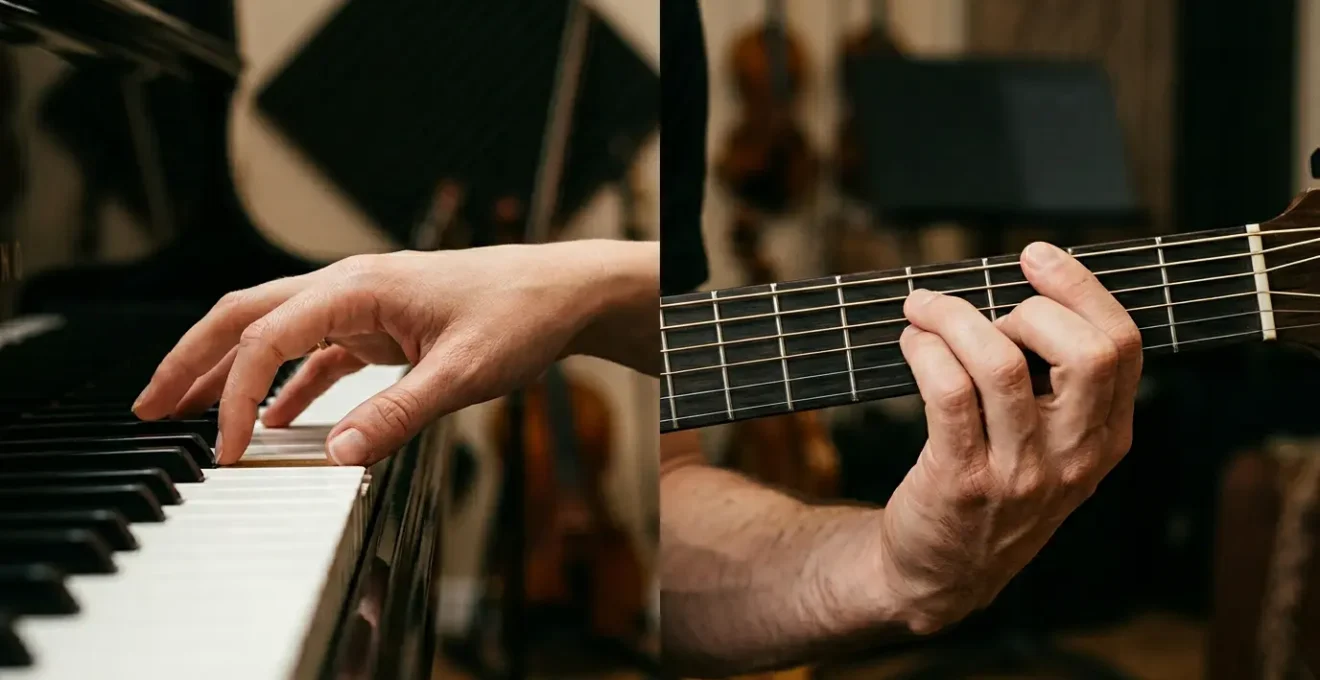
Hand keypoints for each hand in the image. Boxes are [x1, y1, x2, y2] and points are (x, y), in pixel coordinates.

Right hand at [132, 240, 655, 465]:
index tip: (222, 448)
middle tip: (148, 405)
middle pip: (247, 317)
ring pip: (275, 333)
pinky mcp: (380, 326)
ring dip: (229, 371)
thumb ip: (397, 415)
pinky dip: (286, 385)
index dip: (232, 394)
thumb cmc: (518, 314)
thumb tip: (337, 456)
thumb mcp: (461, 373)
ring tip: (189, 412)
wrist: (561, 291)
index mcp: (357, 288)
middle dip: (192, 360)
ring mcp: (362, 306)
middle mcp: (349, 289)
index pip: (267, 337)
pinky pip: (316, 355)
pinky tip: (272, 419)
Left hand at [879, 241, 1140, 633]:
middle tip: (987, 306)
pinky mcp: (962, 480)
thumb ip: (1058, 384)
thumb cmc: (993, 489)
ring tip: (925, 310)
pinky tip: (912, 343)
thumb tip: (1026, 288)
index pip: (1123, 346)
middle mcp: (1073, 455)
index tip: (1037, 256)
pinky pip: (947, 392)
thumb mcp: (1052, 449)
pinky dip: (925, 351)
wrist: (941, 574)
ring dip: (955, 318)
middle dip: (1032, 305)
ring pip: (1000, 363)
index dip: (1081, 288)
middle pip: (1086, 352)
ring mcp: (1020, 472)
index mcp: (1106, 438)